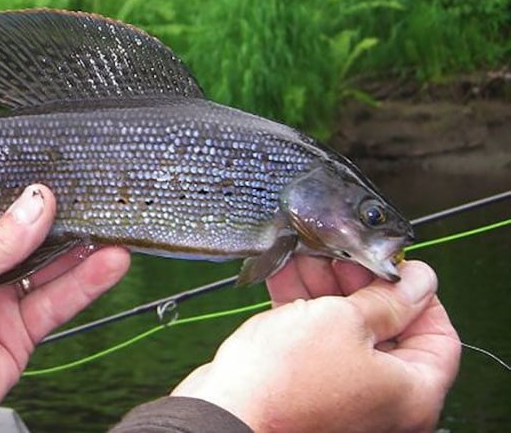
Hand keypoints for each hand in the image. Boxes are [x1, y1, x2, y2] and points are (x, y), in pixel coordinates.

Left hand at [0, 185, 130, 431]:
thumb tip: (36, 203)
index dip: (19, 196)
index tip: (54, 177)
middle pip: (22, 239)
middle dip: (56, 222)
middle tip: (92, 200)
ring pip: (45, 270)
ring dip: (79, 252)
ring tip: (112, 229)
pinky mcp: (14, 334)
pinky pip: (54, 304)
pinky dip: (83, 285)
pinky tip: (107, 265)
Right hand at [172, 258, 460, 431]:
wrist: (225, 411)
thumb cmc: (285, 381)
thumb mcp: (343, 320)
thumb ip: (385, 299)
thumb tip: (417, 282)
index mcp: (411, 392)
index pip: (438, 335)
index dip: (418, 293)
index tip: (395, 265)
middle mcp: (384, 400)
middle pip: (388, 328)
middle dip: (358, 282)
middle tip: (341, 253)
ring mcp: (345, 394)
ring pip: (346, 330)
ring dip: (326, 289)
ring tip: (304, 256)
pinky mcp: (308, 387)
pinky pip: (315, 341)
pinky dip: (303, 308)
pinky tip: (285, 275)